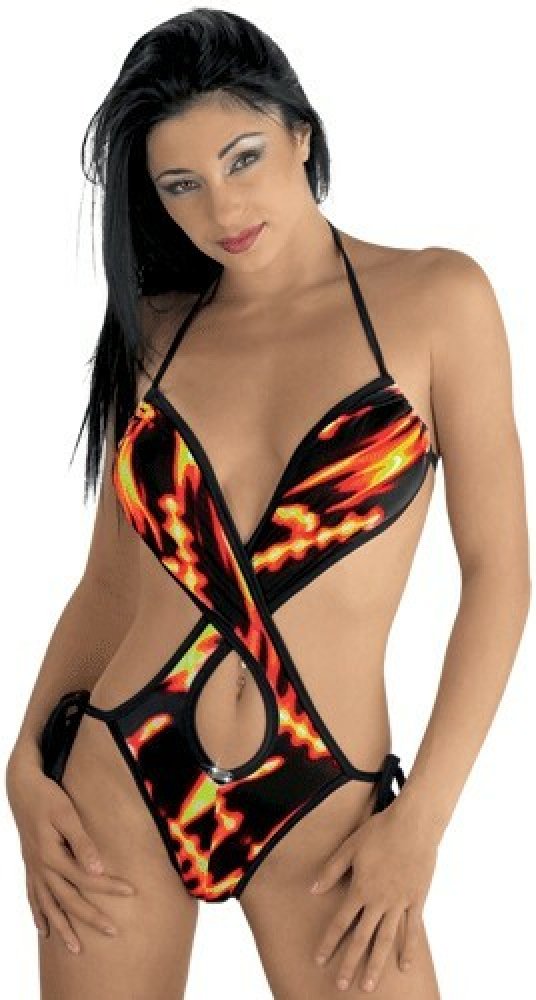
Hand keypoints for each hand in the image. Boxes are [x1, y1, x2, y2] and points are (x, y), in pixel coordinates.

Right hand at [6, 752, 135, 953]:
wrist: (22, 789)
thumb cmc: (48, 798)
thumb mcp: (67, 815)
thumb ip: (82, 843)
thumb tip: (97, 869)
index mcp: (52, 856)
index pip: (87, 879)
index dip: (110, 886)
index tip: (131, 892)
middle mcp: (42, 868)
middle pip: (69, 901)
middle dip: (91, 918)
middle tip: (114, 932)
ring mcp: (34, 870)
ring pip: (49, 907)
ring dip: (62, 928)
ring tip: (76, 950)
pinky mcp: (30, 867)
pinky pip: (33, 898)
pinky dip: (39, 915)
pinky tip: (44, 930)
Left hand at [309, 798, 437, 992]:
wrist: (413, 824)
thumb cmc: (379, 831)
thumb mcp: (349, 847)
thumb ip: (331, 871)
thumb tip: (313, 890)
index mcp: (360, 889)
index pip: (340, 922)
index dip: (329, 942)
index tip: (319, 960)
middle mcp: (379, 901)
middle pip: (361, 938)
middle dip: (350, 963)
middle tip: (341, 986)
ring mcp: (399, 903)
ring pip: (385, 940)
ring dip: (376, 964)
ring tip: (368, 986)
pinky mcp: (417, 900)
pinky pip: (412, 931)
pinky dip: (408, 950)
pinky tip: (404, 967)